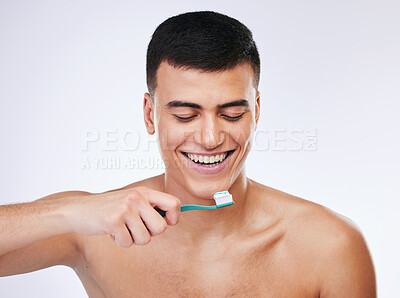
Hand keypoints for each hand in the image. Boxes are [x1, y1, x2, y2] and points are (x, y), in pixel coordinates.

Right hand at [62, 186, 180, 246]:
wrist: (77, 210)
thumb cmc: (108, 209)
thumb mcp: (131, 201)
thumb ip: (149, 208)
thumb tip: (169, 222)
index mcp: (144, 192)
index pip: (174, 203)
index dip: (173, 218)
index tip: (164, 223)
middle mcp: (137, 197)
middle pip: (161, 227)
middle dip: (150, 234)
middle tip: (136, 229)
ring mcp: (125, 208)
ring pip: (145, 238)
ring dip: (133, 239)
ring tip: (121, 229)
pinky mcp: (114, 220)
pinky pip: (128, 242)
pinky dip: (120, 242)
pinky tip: (111, 231)